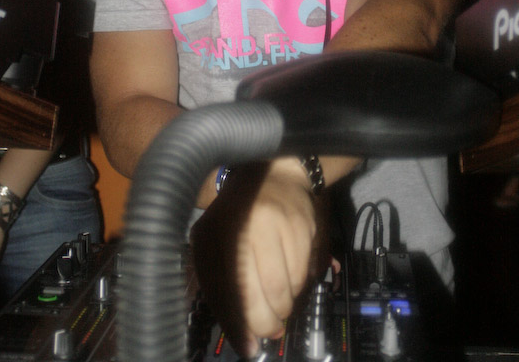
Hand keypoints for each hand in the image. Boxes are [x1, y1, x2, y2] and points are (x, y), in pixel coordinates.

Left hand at [191, 159, 327, 356]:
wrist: (272, 174)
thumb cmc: (235, 216)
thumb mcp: (214, 244)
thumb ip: (222, 289)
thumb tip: (245, 342)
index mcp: (220, 232)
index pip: (232, 290)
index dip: (242, 324)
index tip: (249, 346)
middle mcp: (250, 226)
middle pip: (266, 293)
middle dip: (269, 322)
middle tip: (269, 329)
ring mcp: (280, 224)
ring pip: (289, 287)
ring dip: (284, 307)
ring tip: (277, 304)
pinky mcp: (303, 226)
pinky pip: (304, 274)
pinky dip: (297, 289)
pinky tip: (289, 282)